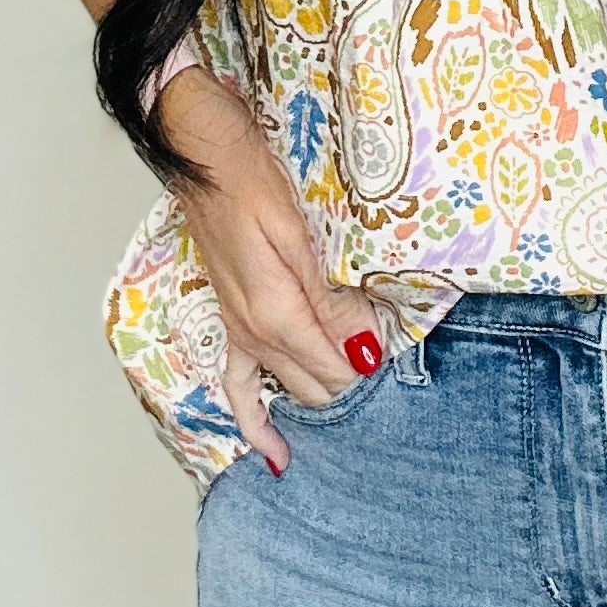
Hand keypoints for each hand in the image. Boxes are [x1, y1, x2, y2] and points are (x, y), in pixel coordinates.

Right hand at [159, 68, 386, 474]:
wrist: (201, 153)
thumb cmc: (250, 177)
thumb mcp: (300, 232)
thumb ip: (330, 297)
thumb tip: (364, 346)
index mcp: (276, 313)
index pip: (335, 369)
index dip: (371, 374)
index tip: (405, 370)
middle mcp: (254, 333)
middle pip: (314, 386)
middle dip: (354, 392)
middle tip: (395, 392)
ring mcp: (239, 330)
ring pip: (286, 388)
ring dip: (318, 406)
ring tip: (357, 431)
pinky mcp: (232, 319)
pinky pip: (238, 386)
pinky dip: (257, 421)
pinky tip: (275, 453)